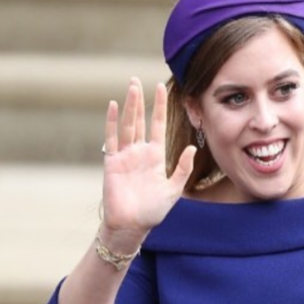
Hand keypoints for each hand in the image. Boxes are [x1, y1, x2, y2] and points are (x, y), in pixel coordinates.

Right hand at [100, 78, 195, 247]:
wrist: (132, 225)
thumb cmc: (153, 210)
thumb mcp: (174, 189)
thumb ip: (183, 168)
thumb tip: (192, 148)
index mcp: (155, 156)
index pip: (158, 125)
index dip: (160, 107)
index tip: (162, 88)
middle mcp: (140, 152)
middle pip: (140, 120)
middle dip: (140, 100)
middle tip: (137, 78)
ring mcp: (125, 155)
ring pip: (128, 125)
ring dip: (129, 106)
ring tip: (130, 87)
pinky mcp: (112, 162)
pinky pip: (112, 138)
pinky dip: (112, 122)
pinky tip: (114, 106)